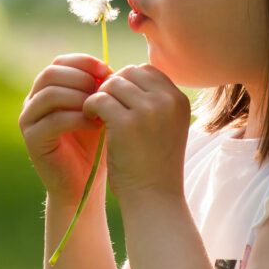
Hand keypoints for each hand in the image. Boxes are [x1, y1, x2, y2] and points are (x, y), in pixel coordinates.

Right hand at [19, 54, 110, 202]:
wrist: (83, 184)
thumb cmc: (94, 146)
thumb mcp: (98, 111)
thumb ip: (98, 90)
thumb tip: (108, 69)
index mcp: (47, 89)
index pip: (59, 62)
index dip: (83, 62)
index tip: (107, 70)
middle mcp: (32, 101)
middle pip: (51, 73)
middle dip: (81, 78)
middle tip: (104, 90)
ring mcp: (28, 120)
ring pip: (50, 94)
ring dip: (79, 97)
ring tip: (101, 108)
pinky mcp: (32, 140)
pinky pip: (53, 120)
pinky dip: (78, 119)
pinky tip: (97, 125)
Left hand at [83, 64, 190, 202]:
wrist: (153, 198)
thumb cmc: (154, 164)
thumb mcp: (163, 126)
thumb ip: (150, 100)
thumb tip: (119, 76)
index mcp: (179, 100)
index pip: (146, 70)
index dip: (127, 81)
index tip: (117, 100)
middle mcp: (167, 101)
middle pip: (128, 72)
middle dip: (112, 87)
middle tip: (104, 107)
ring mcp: (148, 111)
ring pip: (112, 84)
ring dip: (100, 96)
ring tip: (96, 115)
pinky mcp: (126, 123)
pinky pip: (99, 99)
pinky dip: (89, 106)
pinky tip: (90, 120)